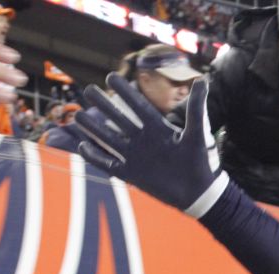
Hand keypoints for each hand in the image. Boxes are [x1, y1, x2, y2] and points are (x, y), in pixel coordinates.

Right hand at [75, 72, 227, 217]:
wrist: (200, 193)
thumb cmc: (201, 162)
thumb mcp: (198, 133)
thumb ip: (196, 108)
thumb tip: (201, 80)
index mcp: (158, 128)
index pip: (138, 106)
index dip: (125, 92)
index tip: (111, 75)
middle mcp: (144, 140)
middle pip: (119, 119)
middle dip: (104, 105)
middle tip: (88, 90)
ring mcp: (136, 157)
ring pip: (110, 139)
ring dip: (94, 129)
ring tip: (77, 115)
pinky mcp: (132, 175)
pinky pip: (109, 165)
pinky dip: (96, 157)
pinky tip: (82, 147)